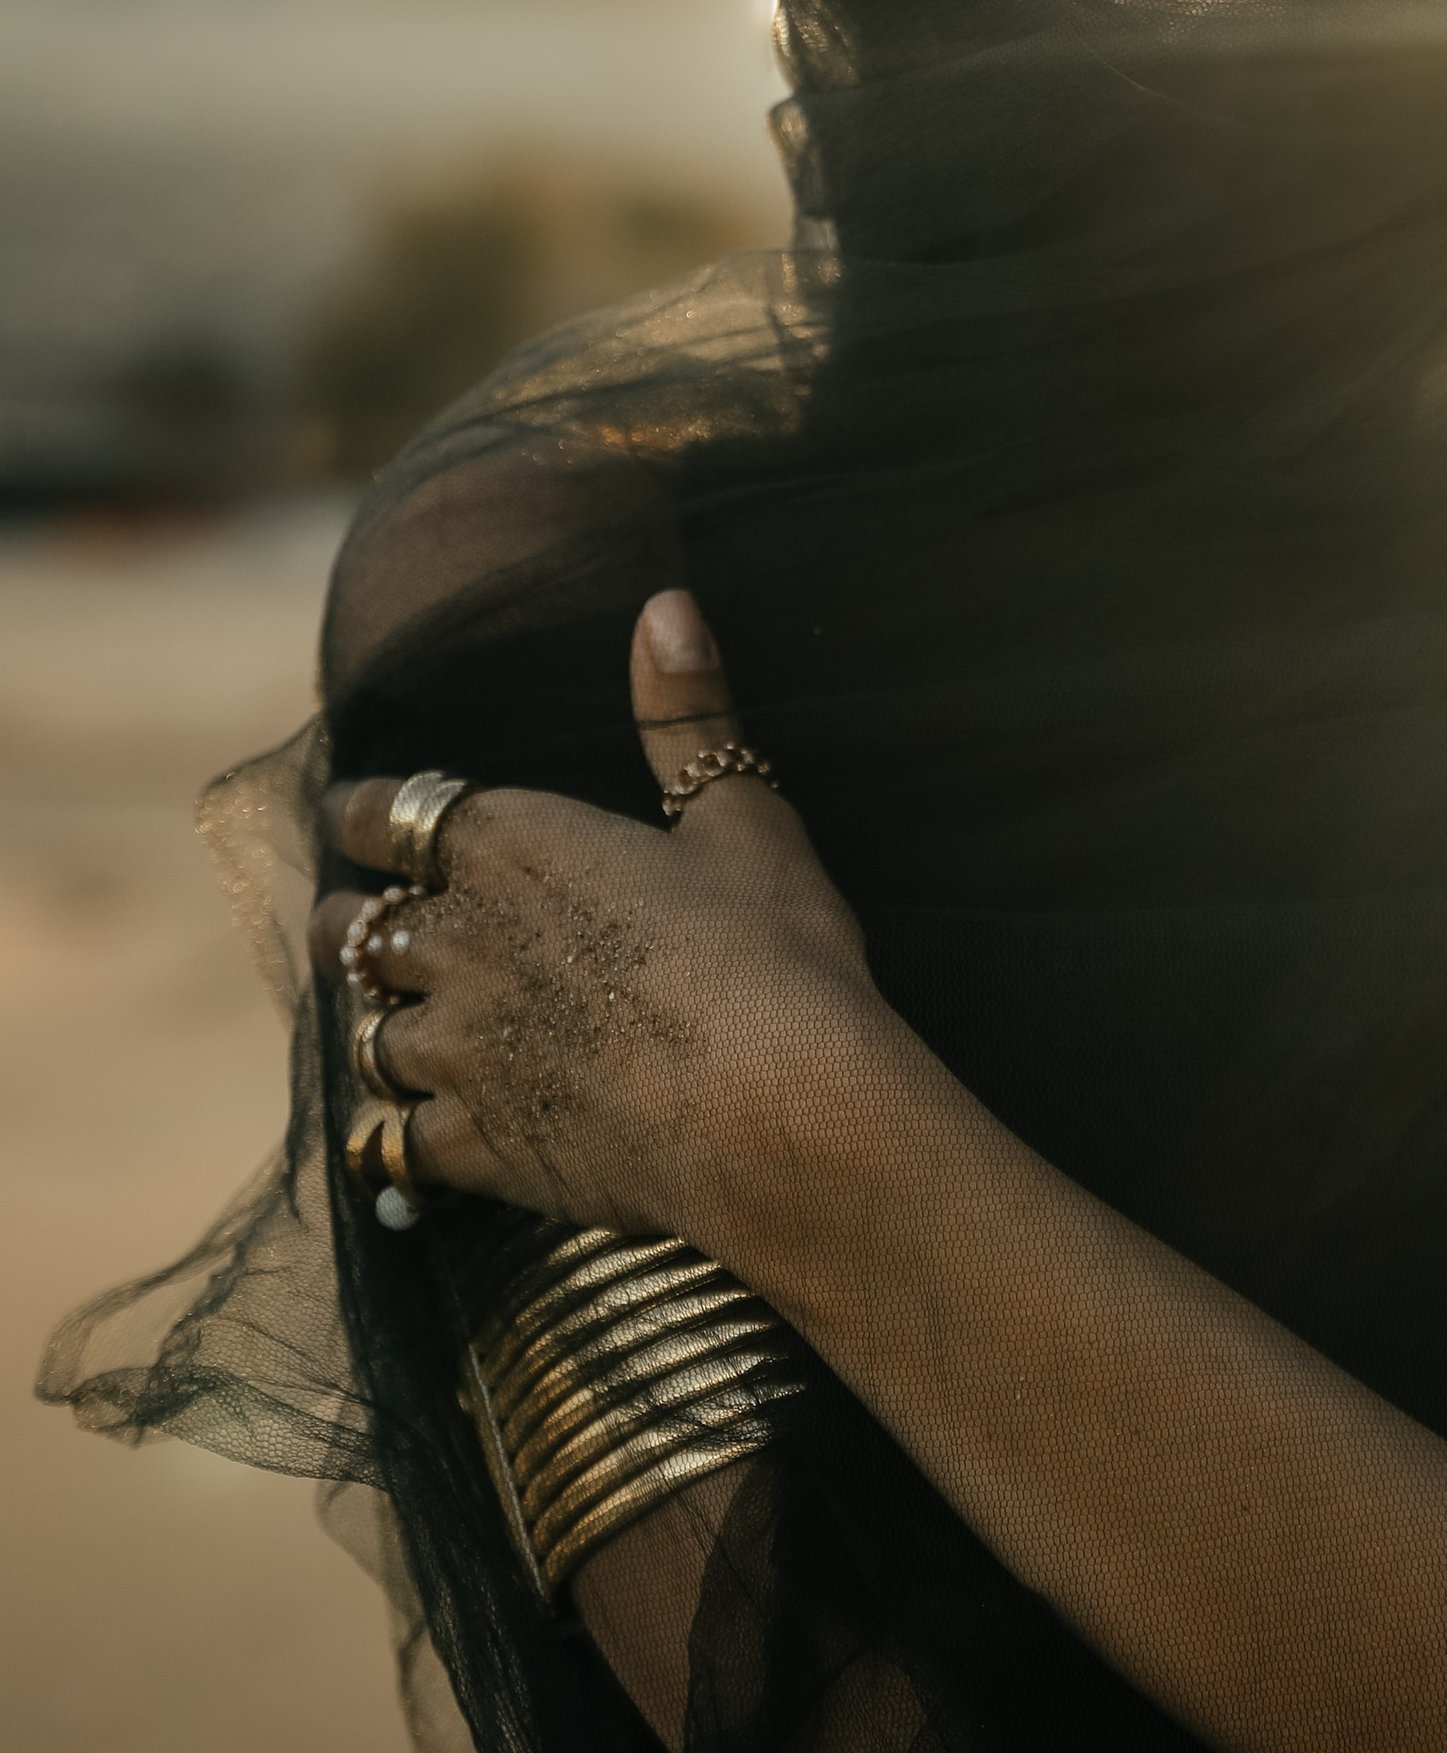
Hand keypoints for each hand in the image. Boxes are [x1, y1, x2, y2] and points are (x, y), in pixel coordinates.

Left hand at [310, 589, 883, 1235]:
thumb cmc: (777, 953)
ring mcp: (458, 1052)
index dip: (364, 814)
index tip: (363, 820)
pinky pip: (389, 1144)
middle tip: (378, 932)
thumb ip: (686, 713)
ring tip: (401, 1031)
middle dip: (359, 926)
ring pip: (363, 1038)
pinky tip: (404, 1141)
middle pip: (352, 929)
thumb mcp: (745, 816)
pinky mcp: (476, 1147)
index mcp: (511, 845)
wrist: (787, 1110)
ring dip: (378, 1029)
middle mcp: (458, 943)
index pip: (377, 813)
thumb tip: (667, 605)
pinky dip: (391, 1140)